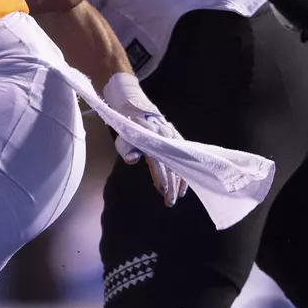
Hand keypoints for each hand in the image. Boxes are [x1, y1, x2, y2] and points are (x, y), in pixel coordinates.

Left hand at [102, 73, 185, 206]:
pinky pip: (185, 154)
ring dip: (181, 179)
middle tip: (171, 202)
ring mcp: (173, 137)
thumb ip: (126, 149)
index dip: (163, 180)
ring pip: (181, 161)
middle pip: (172, 166)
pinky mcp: (176, 136)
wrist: (134, 106)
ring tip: (180, 194)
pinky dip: (186, 167)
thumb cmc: (127, 126)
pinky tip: (185, 179)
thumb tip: (131, 160)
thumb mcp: (122, 138)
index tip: (164, 193)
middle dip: (173, 186)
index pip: (160, 165)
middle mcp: (165, 139)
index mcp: (152, 140)